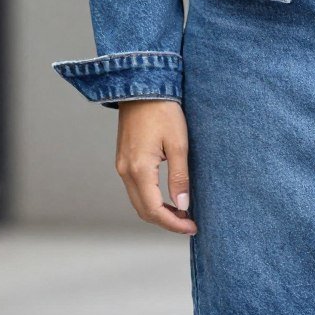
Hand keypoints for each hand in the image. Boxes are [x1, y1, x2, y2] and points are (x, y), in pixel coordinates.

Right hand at [115, 100, 197, 234]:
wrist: (142, 87)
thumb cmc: (163, 111)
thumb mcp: (178, 144)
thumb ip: (179, 177)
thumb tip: (182, 205)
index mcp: (139, 169)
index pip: (154, 210)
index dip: (173, 223)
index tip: (192, 226)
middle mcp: (125, 171)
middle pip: (143, 210)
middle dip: (166, 221)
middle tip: (189, 223)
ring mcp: (122, 165)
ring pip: (138, 201)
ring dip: (158, 211)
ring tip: (182, 212)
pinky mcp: (124, 159)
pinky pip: (135, 188)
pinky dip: (150, 199)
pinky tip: (167, 196)